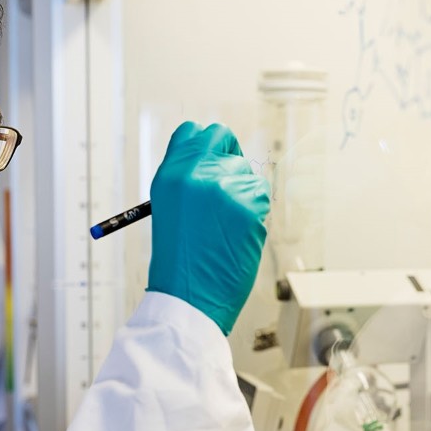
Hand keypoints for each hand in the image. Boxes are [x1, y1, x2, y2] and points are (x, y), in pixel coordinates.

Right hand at [147, 122, 269, 334]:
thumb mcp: (170, 209)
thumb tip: (216, 160)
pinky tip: (237, 235)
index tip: (212, 157)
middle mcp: (195, 173)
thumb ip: (189, 179)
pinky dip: (253, 213)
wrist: (189, 298)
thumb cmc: (179, 261)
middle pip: (223, 139)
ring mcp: (224, 186)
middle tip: (227, 185)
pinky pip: (259, 196)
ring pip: (246, 172)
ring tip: (224, 227)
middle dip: (228, 158)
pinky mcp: (249, 203)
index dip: (206, 143)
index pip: (192, 132)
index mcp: (170, 175)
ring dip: (241, 193)